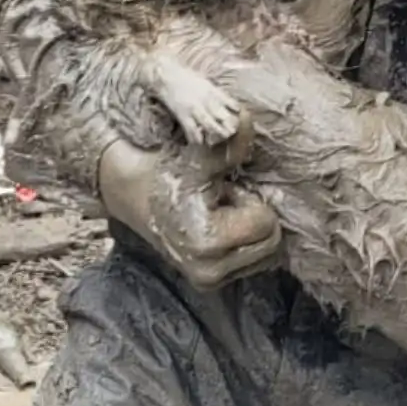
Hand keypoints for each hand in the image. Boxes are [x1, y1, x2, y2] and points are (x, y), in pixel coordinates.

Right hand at [98, 139, 280, 291]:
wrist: (135, 196)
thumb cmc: (168, 175)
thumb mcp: (199, 157)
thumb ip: (228, 145)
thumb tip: (246, 121)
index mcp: (208, 243)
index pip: (266, 222)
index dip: (250, 199)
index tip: (223, 190)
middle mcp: (210, 272)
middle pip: (271, 242)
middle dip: (254, 216)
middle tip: (224, 200)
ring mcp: (209, 281)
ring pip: (264, 254)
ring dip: (249, 230)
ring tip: (219, 214)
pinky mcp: (208, 284)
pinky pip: (250, 263)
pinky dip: (242, 243)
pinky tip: (217, 227)